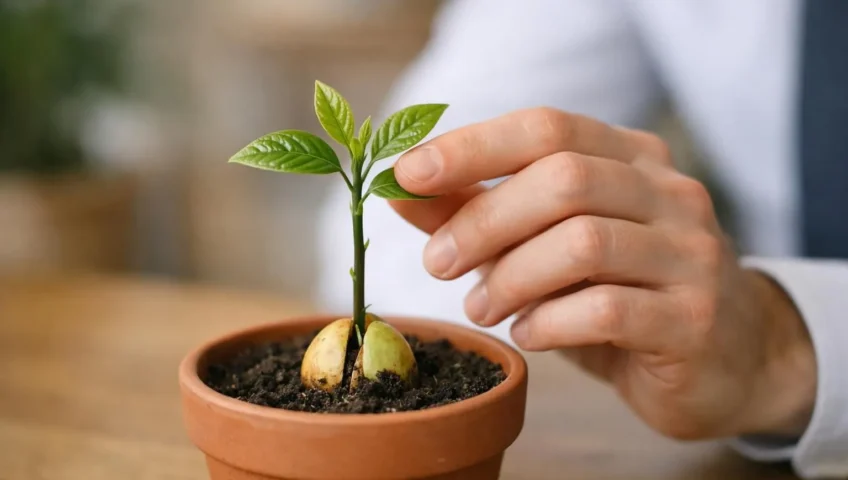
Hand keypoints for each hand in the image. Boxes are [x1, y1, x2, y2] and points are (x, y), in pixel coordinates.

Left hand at [389, 107, 816, 440]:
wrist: (730, 360)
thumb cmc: (624, 295)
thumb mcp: (551, 247)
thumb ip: (483, 213)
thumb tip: (402, 193)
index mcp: (632, 159)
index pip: (548, 127)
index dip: (472, 146)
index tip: (407, 174)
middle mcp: (669, 194)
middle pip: (564, 179)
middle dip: (484, 219)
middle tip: (438, 263)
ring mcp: (690, 254)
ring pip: (584, 243)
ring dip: (511, 277)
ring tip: (481, 308)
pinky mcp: (692, 319)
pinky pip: (606, 310)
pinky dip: (548, 322)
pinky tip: (527, 334)